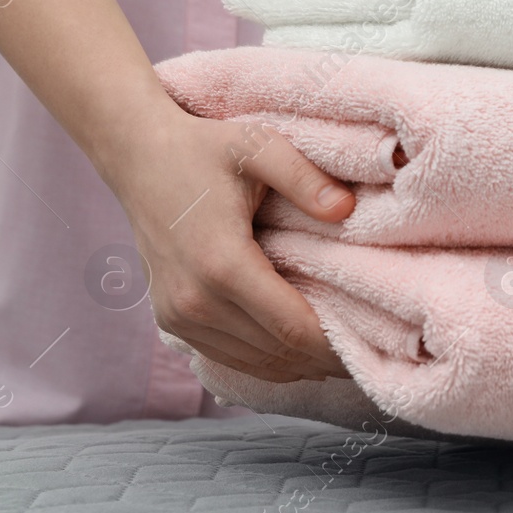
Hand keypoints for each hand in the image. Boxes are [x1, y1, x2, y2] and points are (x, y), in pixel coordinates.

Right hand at [110, 104, 356, 382]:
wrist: (138, 156)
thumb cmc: (205, 148)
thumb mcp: (259, 147)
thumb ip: (305, 178)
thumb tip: (347, 209)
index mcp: (221, 264)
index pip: (292, 328)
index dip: (336, 345)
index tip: (373, 345)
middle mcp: (194, 300)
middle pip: (277, 353)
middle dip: (326, 359)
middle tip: (370, 353)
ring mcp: (177, 315)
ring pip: (253, 363)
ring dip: (300, 366)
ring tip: (342, 356)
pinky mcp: (171, 320)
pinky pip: (228, 357)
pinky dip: (268, 362)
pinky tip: (300, 353)